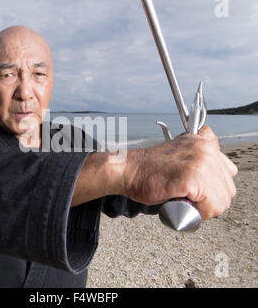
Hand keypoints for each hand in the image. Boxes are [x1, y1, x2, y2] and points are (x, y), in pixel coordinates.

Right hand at [123, 125, 237, 219]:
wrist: (127, 170)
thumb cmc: (147, 169)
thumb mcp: (180, 154)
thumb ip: (201, 158)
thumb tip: (217, 175)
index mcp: (204, 142)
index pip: (228, 172)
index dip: (213, 186)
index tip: (198, 189)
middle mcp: (206, 149)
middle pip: (228, 189)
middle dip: (211, 200)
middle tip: (189, 199)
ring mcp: (201, 162)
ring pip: (222, 200)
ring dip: (205, 208)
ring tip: (184, 201)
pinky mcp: (193, 178)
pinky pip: (210, 206)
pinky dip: (198, 213)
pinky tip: (181, 203)